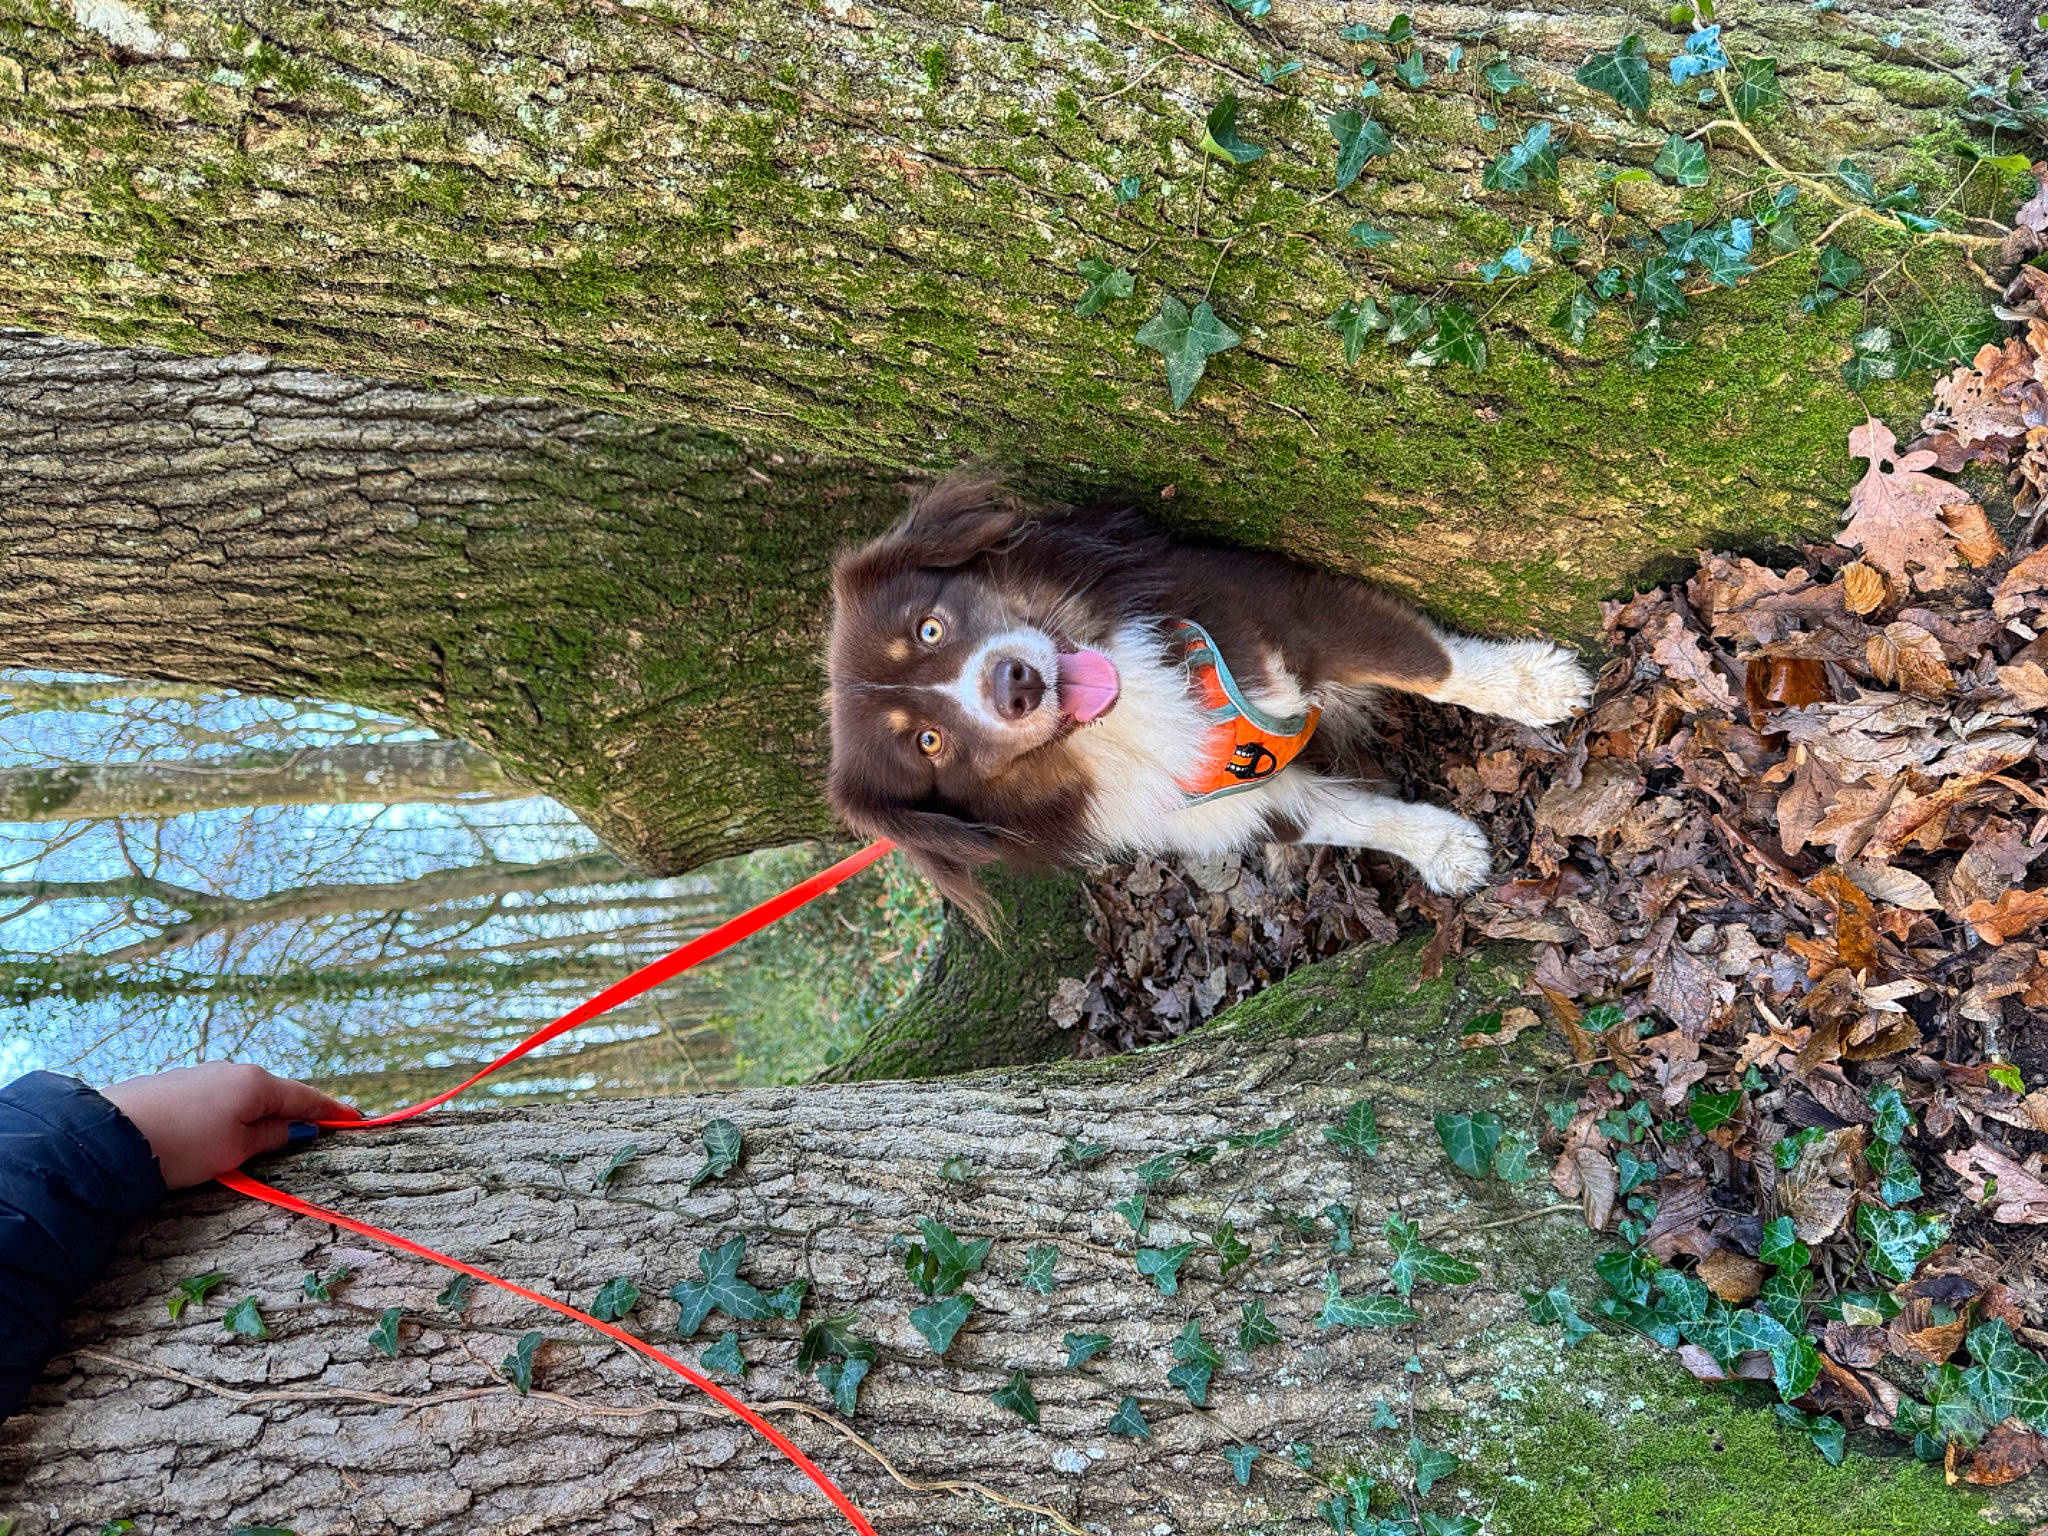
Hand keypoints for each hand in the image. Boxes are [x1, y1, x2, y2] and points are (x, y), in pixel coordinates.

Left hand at [100, 1063, 360, 1188]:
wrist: (112, 1137)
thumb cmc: (184, 1145)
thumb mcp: (237, 1149)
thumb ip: (273, 1136)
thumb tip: (301, 1128)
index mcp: (256, 1084)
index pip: (306, 1097)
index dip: (332, 1111)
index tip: (356, 1118)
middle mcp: (232, 1071)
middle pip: (274, 1094)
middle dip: (293, 1111)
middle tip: (312, 1132)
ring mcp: (201, 1075)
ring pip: (242, 1096)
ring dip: (258, 1114)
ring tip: (262, 1138)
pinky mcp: (174, 1085)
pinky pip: (217, 1099)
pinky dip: (230, 1113)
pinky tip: (219, 1131)